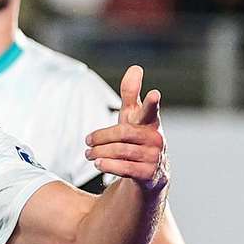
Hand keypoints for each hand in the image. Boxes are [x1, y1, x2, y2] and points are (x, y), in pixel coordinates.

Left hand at [85, 65, 167, 193]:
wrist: (149, 175)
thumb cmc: (137, 138)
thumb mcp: (132, 116)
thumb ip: (131, 93)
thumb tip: (136, 67)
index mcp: (151, 123)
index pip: (151, 110)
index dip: (151, 102)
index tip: (154, 93)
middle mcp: (156, 139)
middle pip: (122, 133)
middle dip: (101, 137)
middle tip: (87, 141)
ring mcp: (155, 158)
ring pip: (121, 151)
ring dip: (100, 153)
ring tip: (89, 154)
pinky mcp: (150, 175)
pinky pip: (125, 168)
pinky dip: (108, 165)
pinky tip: (98, 164)